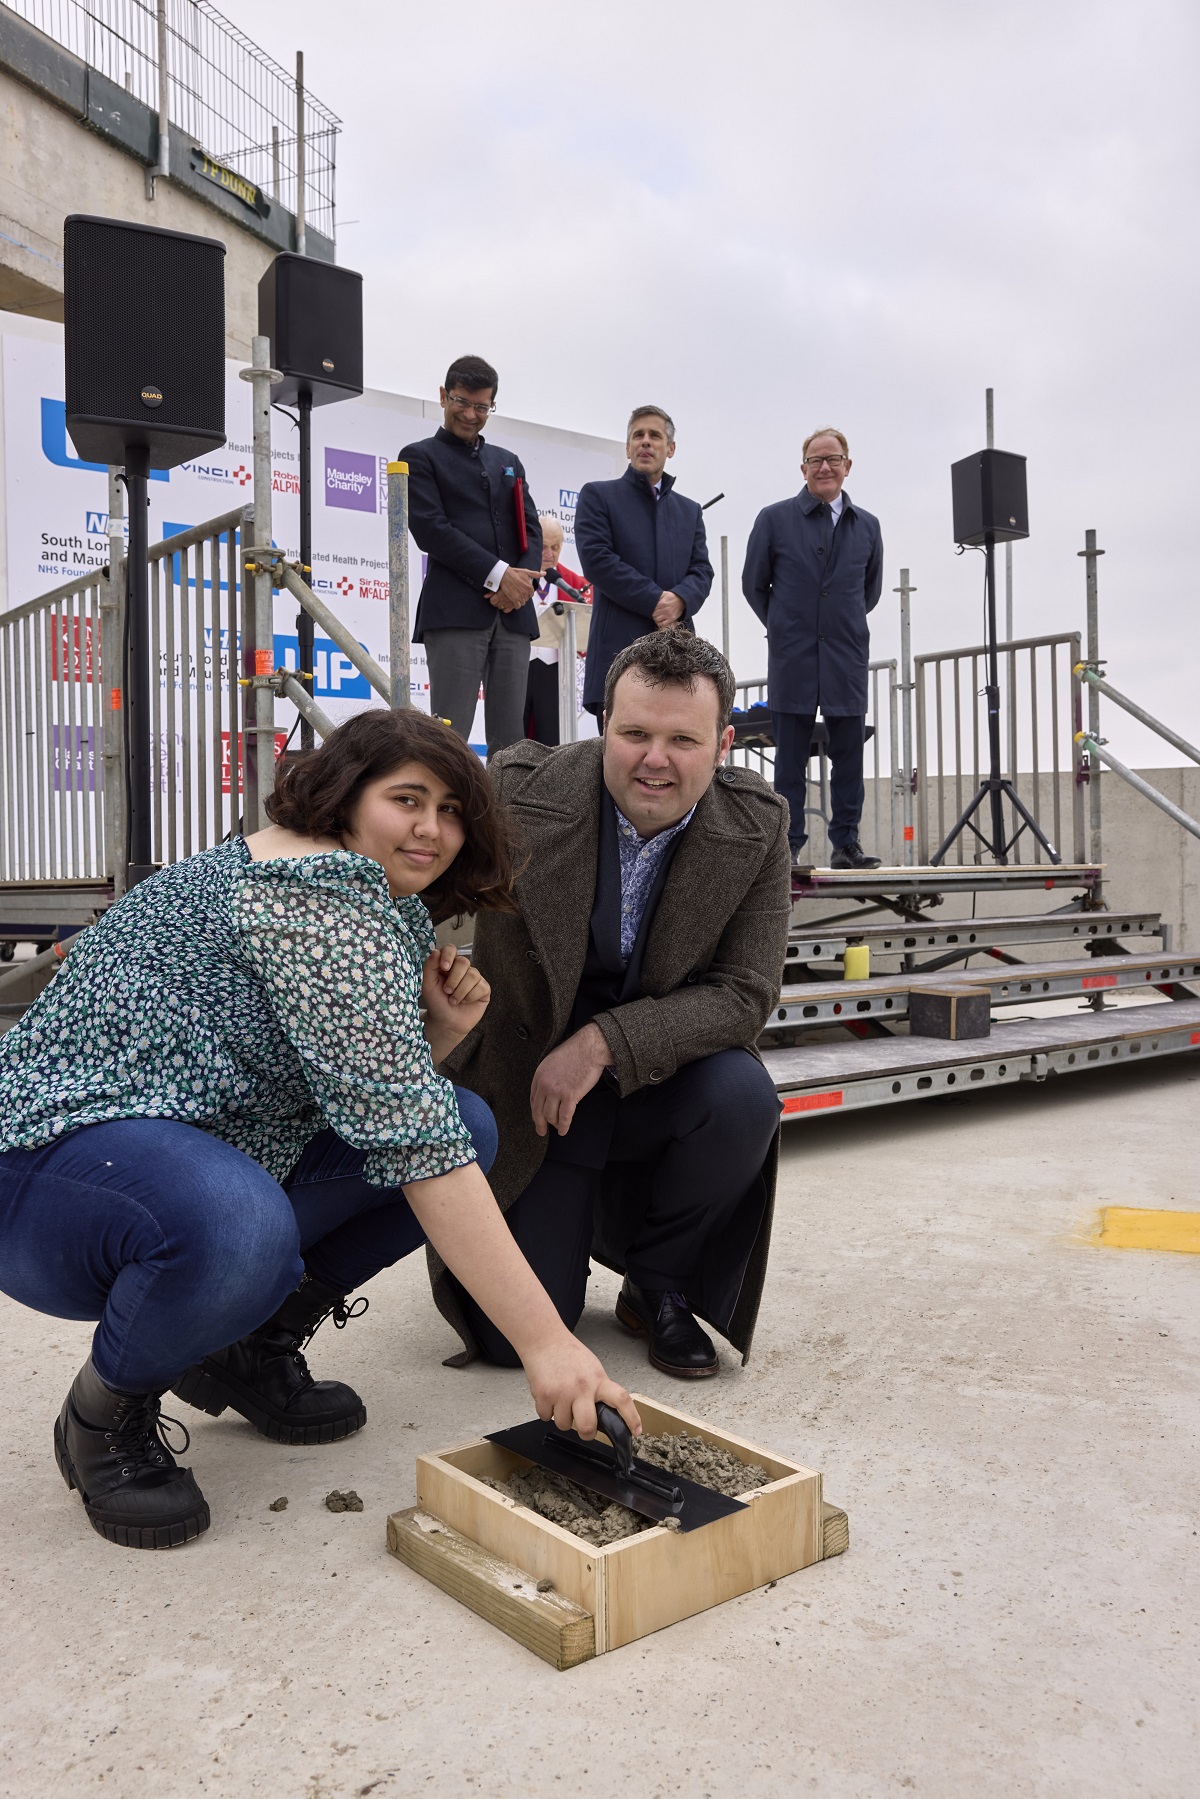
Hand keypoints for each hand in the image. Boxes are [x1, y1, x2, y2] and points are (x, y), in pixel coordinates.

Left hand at [422, 947, 489, 1061]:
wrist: (446, 1023)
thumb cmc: (437, 1003)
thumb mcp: (428, 985)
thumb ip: (430, 967)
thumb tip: (436, 951)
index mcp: (447, 965)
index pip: (451, 949)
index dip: (449, 956)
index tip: (444, 967)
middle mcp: (462, 969)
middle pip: (464, 962)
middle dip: (454, 979)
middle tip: (447, 991)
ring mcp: (474, 978)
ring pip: (473, 975)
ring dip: (460, 992)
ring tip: (454, 1001)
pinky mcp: (484, 989)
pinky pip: (481, 987)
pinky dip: (470, 997)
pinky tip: (465, 1002)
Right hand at [497, 566, 536, 609]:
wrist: (504, 574)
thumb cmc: (515, 572)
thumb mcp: (526, 572)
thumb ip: (536, 574)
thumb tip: (545, 573)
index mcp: (530, 587)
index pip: (531, 595)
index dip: (527, 593)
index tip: (522, 591)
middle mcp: (526, 592)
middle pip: (526, 599)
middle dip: (523, 597)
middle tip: (518, 594)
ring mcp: (520, 596)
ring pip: (522, 603)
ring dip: (519, 601)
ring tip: (515, 597)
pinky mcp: (514, 599)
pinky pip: (517, 606)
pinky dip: (516, 605)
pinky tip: (513, 601)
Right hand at [522, 1330, 641, 1438]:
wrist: (544, 1340)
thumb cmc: (568, 1353)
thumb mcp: (592, 1368)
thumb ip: (599, 1388)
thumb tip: (605, 1410)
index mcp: (598, 1380)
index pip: (622, 1400)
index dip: (632, 1418)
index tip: (636, 1430)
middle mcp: (582, 1387)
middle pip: (588, 1427)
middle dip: (586, 1433)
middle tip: (585, 1428)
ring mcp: (562, 1393)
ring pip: (564, 1425)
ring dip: (562, 1418)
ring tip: (561, 1401)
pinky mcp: (544, 1396)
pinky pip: (546, 1418)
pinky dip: (547, 1412)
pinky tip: (550, 1397)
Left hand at [530, 1022, 612, 1137]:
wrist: (589, 1048)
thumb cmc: (575, 1052)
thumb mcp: (552, 1062)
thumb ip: (547, 1076)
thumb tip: (547, 1091)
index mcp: (539, 1075)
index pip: (533, 1099)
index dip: (536, 1111)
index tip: (538, 1118)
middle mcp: (545, 1084)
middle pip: (538, 1111)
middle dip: (540, 1124)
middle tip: (541, 1132)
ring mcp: (556, 1091)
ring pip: (551, 1116)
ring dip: (555, 1124)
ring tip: (559, 1127)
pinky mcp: (570, 1096)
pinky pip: (565, 1117)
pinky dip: (564, 1126)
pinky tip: (564, 1131)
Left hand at [653, 590, 684, 627]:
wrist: (682, 600)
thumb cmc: (672, 596)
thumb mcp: (665, 593)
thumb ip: (658, 596)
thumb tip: (651, 599)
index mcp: (662, 603)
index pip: (652, 609)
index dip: (651, 609)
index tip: (652, 609)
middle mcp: (665, 610)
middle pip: (654, 615)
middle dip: (653, 614)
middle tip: (655, 613)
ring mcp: (668, 615)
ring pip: (657, 620)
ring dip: (656, 619)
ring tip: (657, 617)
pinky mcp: (671, 619)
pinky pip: (663, 624)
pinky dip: (660, 623)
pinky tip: (660, 621)